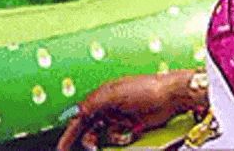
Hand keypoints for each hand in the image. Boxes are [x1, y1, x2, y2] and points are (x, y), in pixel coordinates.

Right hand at [57, 69, 206, 150]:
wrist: (171, 96)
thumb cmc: (146, 88)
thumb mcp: (115, 95)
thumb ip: (93, 103)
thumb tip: (77, 112)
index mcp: (101, 95)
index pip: (79, 115)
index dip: (70, 132)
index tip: (62, 146)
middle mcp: (108, 105)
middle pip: (89, 127)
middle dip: (88, 138)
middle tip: (91, 146)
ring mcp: (119, 116)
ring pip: (102, 134)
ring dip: (106, 138)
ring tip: (119, 135)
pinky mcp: (129, 125)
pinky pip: (116, 136)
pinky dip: (119, 137)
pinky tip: (129, 131)